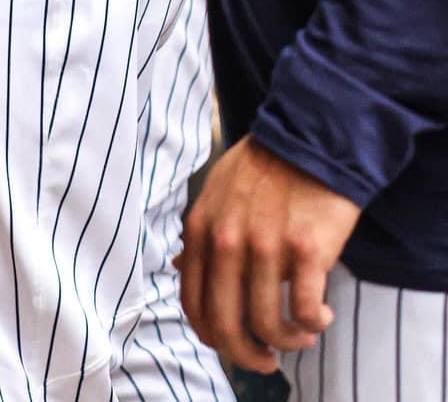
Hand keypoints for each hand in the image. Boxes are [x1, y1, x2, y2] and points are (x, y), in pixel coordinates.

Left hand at [176, 136, 361, 374]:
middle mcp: (227, 241)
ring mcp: (265, 246)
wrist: (308, 138)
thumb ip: (200, 235)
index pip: (194, 304)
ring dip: (287, 342)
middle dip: (247, 355)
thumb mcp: (215, 193)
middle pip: (226, 324)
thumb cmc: (263, 168)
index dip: (213, 336)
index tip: (234, 345)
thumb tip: (179, 269)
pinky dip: (313, 324)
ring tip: (302, 336)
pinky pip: (305, 311)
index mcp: (201, 229)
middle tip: (266, 361)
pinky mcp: (306, 250)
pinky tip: (321, 317)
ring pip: (267, 324)